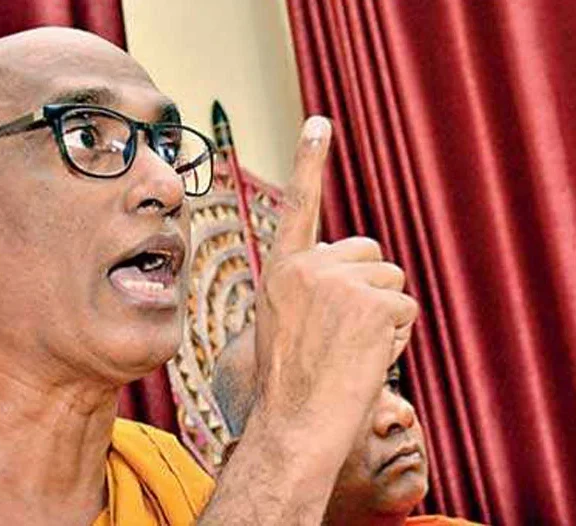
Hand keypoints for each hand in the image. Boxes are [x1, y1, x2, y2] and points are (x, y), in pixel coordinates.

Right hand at [199, 116, 418, 524]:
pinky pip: (404, 309)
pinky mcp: (374, 304)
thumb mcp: (282, 319)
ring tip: (349, 348)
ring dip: (381, 314)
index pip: (300, 205)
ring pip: (390, 282)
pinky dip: (394, 335)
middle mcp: (310, 266)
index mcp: (283, 269)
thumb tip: (350, 263)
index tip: (320, 123)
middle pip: (369, 254)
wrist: (295, 420)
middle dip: (368, 286)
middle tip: (344, 330)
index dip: (310, 162)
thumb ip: (308, 283)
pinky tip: (366, 357)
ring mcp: (341, 282)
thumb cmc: (289, 377)